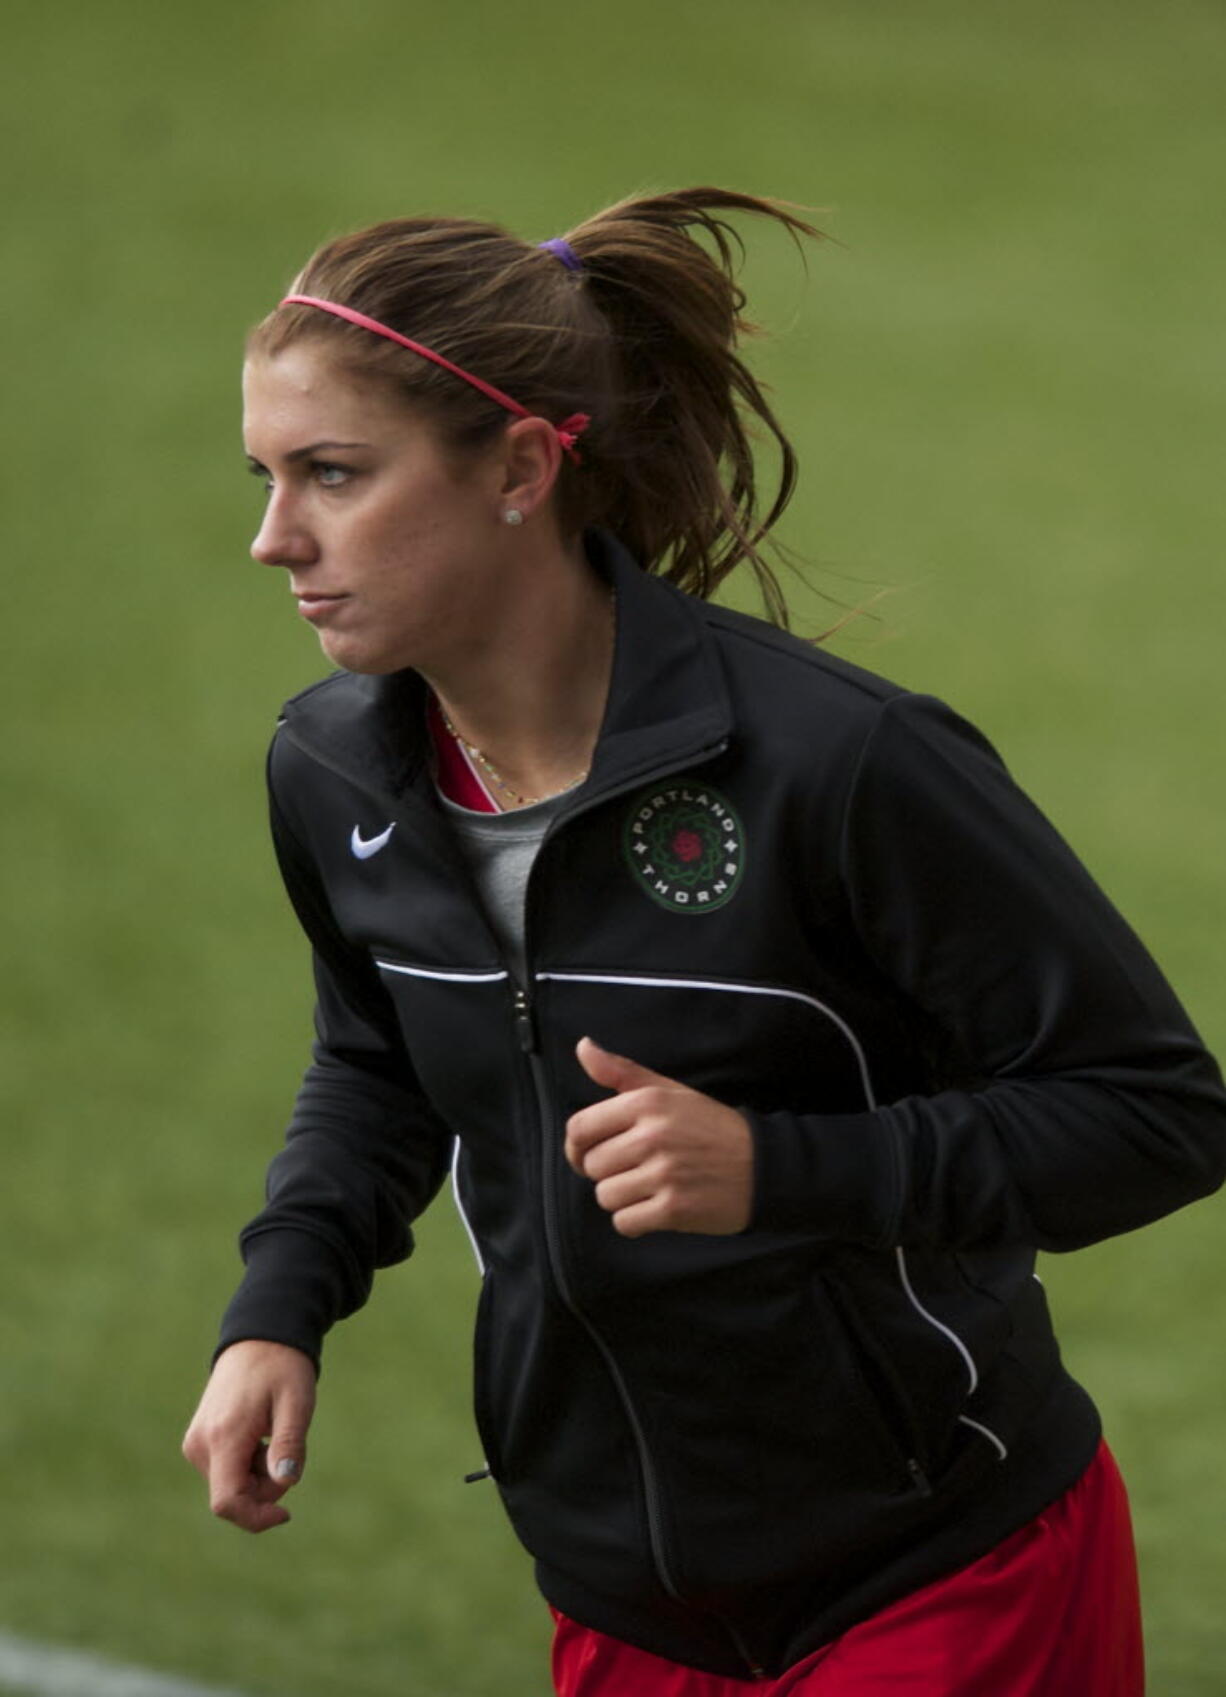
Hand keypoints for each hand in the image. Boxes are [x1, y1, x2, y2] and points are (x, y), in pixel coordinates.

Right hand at [182, 1339, 316, 1532]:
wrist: (258, 1337)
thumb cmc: (282, 1368)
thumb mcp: (296, 1403)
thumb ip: (289, 1444)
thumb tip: (285, 1483)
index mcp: (223, 1436)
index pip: (227, 1502)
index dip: (256, 1517)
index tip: (286, 1513)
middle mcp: (200, 1445)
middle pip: (233, 1496)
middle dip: (266, 1489)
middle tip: (290, 1451)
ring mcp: (196, 1443)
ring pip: (230, 1485)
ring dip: (259, 1475)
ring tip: (274, 1434)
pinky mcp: (199, 1441)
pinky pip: (225, 1471)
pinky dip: (249, 1465)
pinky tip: (261, 1434)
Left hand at [565, 1037, 752, 1236]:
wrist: (764, 1166)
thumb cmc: (710, 1127)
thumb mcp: (668, 1091)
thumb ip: (621, 1072)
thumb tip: (582, 1047)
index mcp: (646, 1102)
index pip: (579, 1128)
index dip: (578, 1146)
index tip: (593, 1153)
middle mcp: (652, 1136)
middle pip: (592, 1166)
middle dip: (608, 1172)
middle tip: (637, 1169)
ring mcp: (664, 1174)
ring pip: (606, 1196)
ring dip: (623, 1198)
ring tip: (651, 1187)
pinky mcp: (674, 1209)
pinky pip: (625, 1223)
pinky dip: (636, 1222)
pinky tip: (658, 1207)